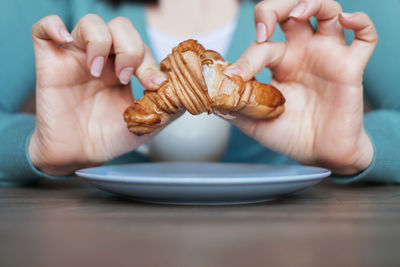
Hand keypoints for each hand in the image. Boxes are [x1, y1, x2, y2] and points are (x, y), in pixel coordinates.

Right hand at [29, 15, 166, 174]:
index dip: (150, 62)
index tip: (154, 85)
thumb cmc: (110, 138)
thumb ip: (168, 106)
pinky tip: (65, 40)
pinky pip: (44, 31)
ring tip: (98, 71)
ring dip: (100, 42)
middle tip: (126, 77)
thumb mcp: (147, 123)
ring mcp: (77, 59)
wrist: (79, 156)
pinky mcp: (50, 63)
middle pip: (120, 28)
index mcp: (126, 70)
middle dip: (130, 48)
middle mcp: (104, 60)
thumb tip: (188, 90)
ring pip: (90, 24)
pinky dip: (53, 26)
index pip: (142, 48)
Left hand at [225, 0, 376, 174]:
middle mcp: (302, 53)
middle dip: (275, 8)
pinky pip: (365, 37)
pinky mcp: (351, 67)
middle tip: (264, 25)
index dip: (247, 57)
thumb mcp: (254, 121)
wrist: (318, 154)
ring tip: (298, 14)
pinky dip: (360, 22)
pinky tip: (347, 22)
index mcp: (279, 63)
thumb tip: (212, 93)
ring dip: (311, 4)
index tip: (236, 76)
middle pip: (291, 11)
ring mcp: (327, 56)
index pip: (261, 45)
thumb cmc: (289, 134)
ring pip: (327, 11)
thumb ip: (233, 106)